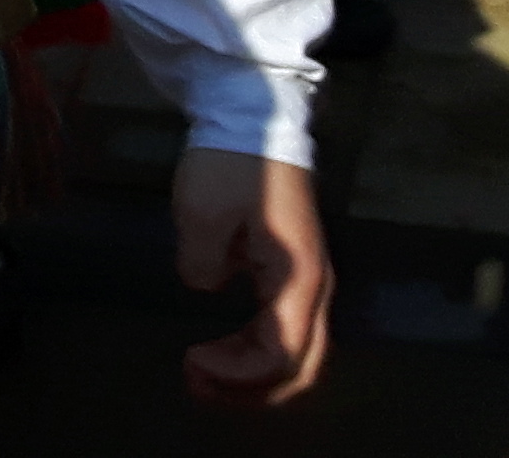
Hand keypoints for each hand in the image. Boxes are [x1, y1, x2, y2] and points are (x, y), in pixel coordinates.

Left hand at [175, 147, 334, 406]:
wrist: (254, 118)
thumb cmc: (231, 163)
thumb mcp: (202, 213)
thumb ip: (201, 263)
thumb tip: (205, 286)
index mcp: (298, 277)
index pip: (282, 354)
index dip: (239, 373)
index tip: (192, 359)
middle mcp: (315, 287)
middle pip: (302, 367)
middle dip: (253, 391)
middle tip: (198, 387)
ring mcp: (307, 280)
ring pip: (297, 353)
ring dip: (254, 375)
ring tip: (202, 375)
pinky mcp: (292, 271)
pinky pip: (285, 330)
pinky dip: (255, 352)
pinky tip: (220, 350)